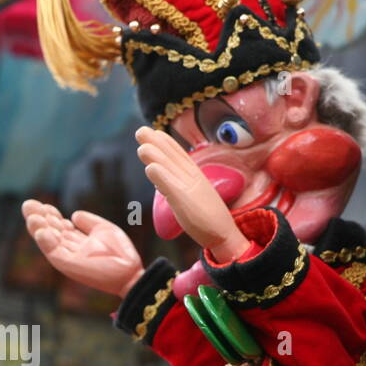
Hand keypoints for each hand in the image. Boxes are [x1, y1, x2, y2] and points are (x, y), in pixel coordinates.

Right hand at [21, 200, 143, 296]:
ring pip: (47, 242)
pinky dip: (46, 242)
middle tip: (28, 204)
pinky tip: (41, 231)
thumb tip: (73, 214)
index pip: (58, 226)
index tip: (43, 204)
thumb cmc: (121, 253)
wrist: (131, 272)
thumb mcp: (103, 229)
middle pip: (49, 231)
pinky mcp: (69, 265)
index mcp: (77, 242)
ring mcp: (68, 258)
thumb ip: (88, 221)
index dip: (50, 214)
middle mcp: (70, 249)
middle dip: (38, 218)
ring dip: (38, 228)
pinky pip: (54, 254)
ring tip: (32, 216)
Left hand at [135, 126, 246, 261]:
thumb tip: (162, 179)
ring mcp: (189, 189)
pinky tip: (150, 168)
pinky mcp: (185, 202)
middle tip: (140, 131)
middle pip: (172, 157)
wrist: (225, 234)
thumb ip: (177, 187)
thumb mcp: (190, 198)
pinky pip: (171, 186)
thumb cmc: (208, 218)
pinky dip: (161, 176)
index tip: (154, 132)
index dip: (165, 143)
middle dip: (156, 143)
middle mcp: (192, 178)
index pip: (178, 156)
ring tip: (141, 145)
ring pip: (169, 168)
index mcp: (195, 176)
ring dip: (155, 155)